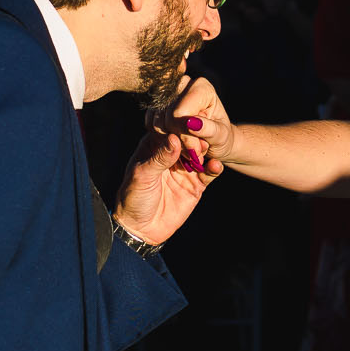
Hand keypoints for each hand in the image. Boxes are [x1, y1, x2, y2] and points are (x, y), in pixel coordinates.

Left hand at [116, 77, 225, 245]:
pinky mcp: (196, 184)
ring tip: (208, 150)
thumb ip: (159, 158)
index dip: (178, 125)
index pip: (168, 130)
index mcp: (154, 147)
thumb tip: (174, 138)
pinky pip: (208, 173)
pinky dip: (214, 168)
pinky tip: (216, 165)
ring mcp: (185, 169)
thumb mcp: (142, 176)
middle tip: (198, 138)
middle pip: (188, 139)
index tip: (186, 122)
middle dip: (195, 137)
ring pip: (201, 154)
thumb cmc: (133, 198)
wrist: (141, 229)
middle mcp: (172, 154)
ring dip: (206, 150)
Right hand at [161, 74, 235, 167]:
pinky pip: (150, 123)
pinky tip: (176, 142)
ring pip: (156, 122)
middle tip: (193, 150)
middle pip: (166, 117)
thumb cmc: (221, 137)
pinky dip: (161, 138)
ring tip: (187, 147)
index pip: (179, 112)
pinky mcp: (158, 104)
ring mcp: (168, 93)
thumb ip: (209, 130)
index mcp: (201, 87)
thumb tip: (191, 123)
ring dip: (171, 141)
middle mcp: (182, 84)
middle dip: (178, 140)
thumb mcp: (221, 137)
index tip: (196, 150)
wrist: (214, 140)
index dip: (185, 136)